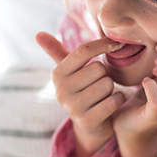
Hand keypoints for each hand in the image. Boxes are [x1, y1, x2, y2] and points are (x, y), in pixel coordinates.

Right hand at [36, 32, 124, 156]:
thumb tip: (38, 33)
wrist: (89, 124)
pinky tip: (111, 103)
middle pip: (98, 68)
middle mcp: (61, 91)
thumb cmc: (82, 89)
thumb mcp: (69, 70)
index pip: (83, 51)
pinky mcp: (87, 121)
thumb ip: (55, 50)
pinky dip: (118, 99)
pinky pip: (113, 101)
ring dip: (111, 88)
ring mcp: (73, 108)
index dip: (102, 44)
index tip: (117, 44)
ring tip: (102, 95)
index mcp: (58, 74)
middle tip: (98, 84)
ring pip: (107, 84)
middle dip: (105, 74)